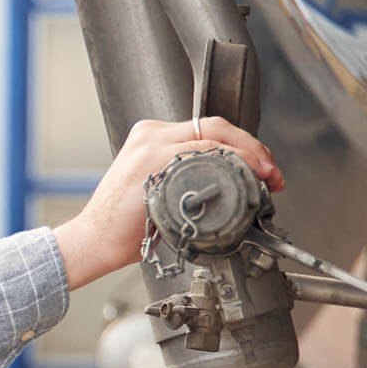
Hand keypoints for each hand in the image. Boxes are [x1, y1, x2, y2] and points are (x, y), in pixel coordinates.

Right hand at [50, 117, 281, 289]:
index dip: (243, 145)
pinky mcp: (150, 161)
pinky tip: (244, 175)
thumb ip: (184, 178)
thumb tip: (225, 186)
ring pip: (212, 135)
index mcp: (152, 138)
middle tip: (271, 171)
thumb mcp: (159, 191)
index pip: (209, 130)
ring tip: (265, 176)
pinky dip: (228, 161)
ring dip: (247, 154)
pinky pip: (199, 152)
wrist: (95, 241)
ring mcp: (150, 145)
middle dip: (252, 147)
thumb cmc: (124, 225)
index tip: (262, 167)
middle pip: (215, 126)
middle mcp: (151, 134)